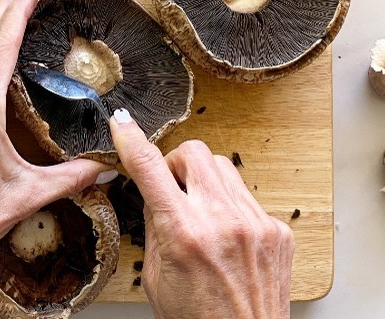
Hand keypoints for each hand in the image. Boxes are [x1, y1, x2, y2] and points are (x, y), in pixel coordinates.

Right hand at [109, 109, 294, 318]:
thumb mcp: (156, 275)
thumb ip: (155, 225)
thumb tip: (152, 190)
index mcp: (184, 234)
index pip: (149, 167)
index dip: (131, 139)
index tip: (122, 124)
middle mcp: (223, 221)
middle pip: (193, 152)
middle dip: (174, 162)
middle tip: (169, 187)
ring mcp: (256, 223)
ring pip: (222, 167)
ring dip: (202, 180)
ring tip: (198, 212)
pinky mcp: (277, 230)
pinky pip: (245, 196)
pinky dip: (228, 205)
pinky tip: (225, 235)